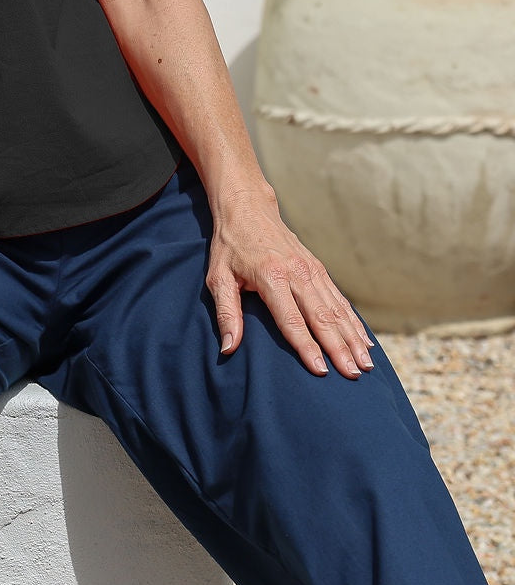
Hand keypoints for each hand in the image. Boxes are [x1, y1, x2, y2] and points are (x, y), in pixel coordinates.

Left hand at [206, 187, 374, 378]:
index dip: (307, 347)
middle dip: (339, 349)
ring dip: (352, 338)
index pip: (291, 319)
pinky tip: (365, 341)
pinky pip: (339, 298)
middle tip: (354, 376)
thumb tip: (229, 348)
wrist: (248, 207)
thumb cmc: (230, 246)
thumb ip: (226, 314)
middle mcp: (297, 272)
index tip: (321, 371)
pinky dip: (353, 321)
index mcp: (271, 276)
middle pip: (322, 317)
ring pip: (336, 309)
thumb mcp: (218, 278)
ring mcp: (311, 269)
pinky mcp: (318, 268)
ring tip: (366, 365)